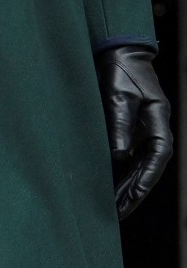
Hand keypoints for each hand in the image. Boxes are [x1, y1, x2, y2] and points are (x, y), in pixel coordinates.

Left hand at [96, 45, 171, 218]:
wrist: (118, 54)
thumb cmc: (121, 72)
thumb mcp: (118, 96)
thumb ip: (119, 125)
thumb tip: (119, 155)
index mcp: (158, 122)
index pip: (156, 158)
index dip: (145, 179)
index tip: (133, 196)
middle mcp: (153, 131)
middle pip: (147, 168)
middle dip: (133, 192)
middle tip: (118, 213)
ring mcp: (143, 133)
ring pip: (138, 167)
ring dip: (126, 187)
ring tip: (113, 209)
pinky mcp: (131, 132)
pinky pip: (128, 159)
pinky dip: (120, 175)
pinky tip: (109, 188)